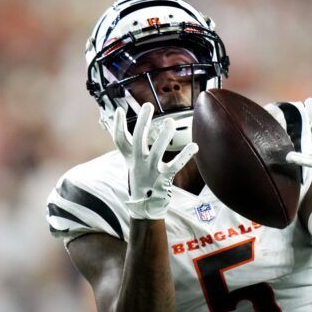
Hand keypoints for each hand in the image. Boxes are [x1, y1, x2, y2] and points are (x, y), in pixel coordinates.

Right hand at [113, 103, 197, 219]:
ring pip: (157, 151)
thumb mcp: (132, 162)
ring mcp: (151, 171)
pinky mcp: (164, 178)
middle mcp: (139, 163)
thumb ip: (131, 146)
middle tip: (148, 105)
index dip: (117, 125)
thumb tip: (125, 129)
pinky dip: (185, 155)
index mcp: (130, 158)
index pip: (120, 139)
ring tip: (170, 122)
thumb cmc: (141, 178)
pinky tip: (194, 146)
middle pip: (138, 140)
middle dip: (142, 122)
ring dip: (163, 137)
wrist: (145, 205)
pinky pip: (175, 165)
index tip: (120, 110)